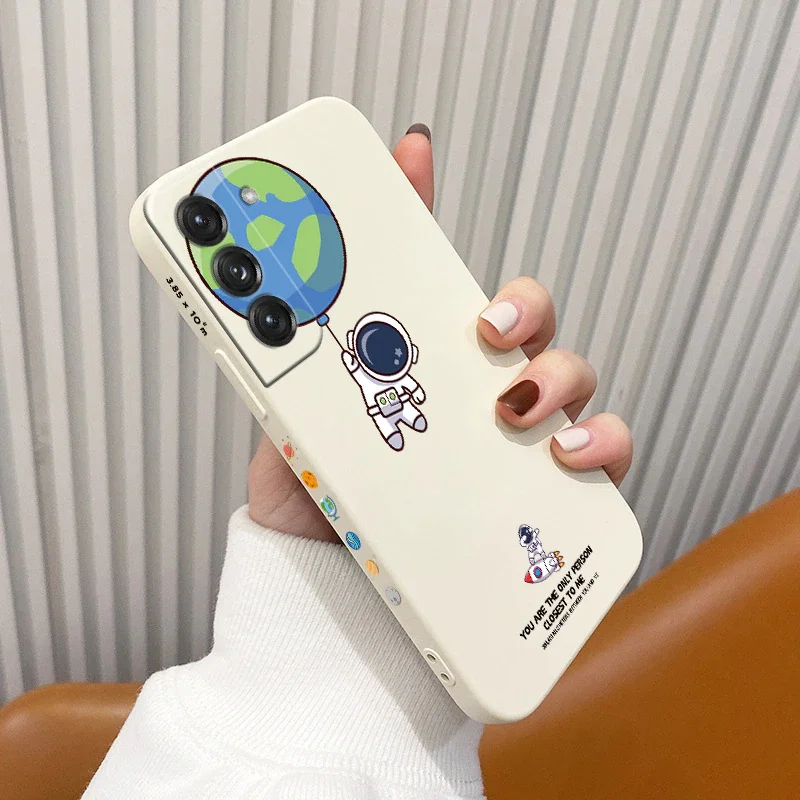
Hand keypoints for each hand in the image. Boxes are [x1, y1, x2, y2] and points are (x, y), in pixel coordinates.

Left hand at [249, 124, 632, 541]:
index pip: (444, 281)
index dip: (427, 211)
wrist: (320, 583)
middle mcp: (477, 393)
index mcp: (425, 363)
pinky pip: (603, 460)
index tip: (407, 157)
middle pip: (529, 322)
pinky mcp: (544, 499)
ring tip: (518, 407)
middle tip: (485, 331)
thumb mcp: (293, 415)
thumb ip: (289, 350)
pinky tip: (568, 455)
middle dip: (521, 307)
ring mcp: (516, 443)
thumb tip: (260, 281)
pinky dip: (602, 445)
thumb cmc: (314, 496)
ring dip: (561, 377)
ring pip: (573, 380)